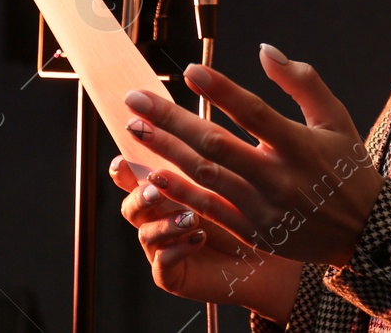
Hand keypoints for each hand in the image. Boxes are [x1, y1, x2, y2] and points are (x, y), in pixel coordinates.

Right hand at [108, 153, 301, 319]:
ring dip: (164, 224)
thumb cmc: (247, 210)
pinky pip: (162, 266)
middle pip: (131, 205)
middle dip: (139, 195)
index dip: (123, 170)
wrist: (267, 256)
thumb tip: (197, 116)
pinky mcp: (173, 275)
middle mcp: (158, 219)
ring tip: (191, 216)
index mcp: (165, 191)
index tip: (123, 159)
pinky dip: (176, 250)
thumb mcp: (228, 177)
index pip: (134, 178)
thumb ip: (206, 152)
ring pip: (145, 235)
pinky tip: (198, 238)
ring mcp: (162, 248)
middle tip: (156, 188)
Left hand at [121, 43, 385, 268]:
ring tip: (134, 128)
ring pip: (204, 176)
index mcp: (300, 145)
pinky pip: (208, 210)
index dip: (221, 91)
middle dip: (170, 120)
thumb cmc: (348, 166)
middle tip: (135, 98)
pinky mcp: (253, 231)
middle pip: (215, 145)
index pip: (254, 113)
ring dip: (165, 151)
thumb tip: (265, 49)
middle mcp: (278, 178)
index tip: (190, 70)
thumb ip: (302, 81)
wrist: (364, 232)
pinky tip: (152, 174)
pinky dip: (179, 192)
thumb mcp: (336, 118)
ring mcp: (262, 209)